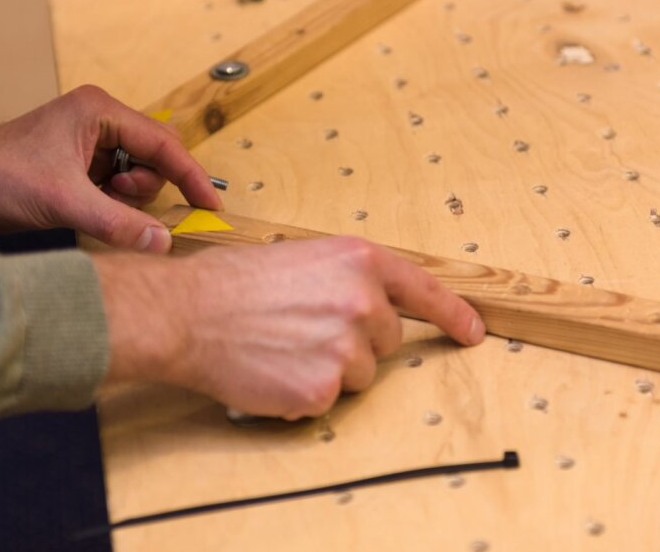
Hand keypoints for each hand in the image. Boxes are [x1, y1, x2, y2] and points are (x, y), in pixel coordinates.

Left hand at [0, 85, 221, 250]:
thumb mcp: (62, 202)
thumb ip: (118, 222)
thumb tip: (164, 242)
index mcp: (100, 112)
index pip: (163, 145)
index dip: (190, 177)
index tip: (210, 208)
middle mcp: (99, 120)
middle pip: (153, 160)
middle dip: (142, 190)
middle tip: (113, 205)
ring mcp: (88, 142)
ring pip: (135, 176)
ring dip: (123, 199)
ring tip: (88, 206)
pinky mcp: (77, 163)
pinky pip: (114, 186)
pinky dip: (109, 204)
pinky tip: (83, 209)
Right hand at [96, 237, 486, 418]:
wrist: (187, 313)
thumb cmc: (233, 283)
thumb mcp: (304, 258)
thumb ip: (347, 278)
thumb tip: (372, 305)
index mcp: (359, 261)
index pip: (424, 291)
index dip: (453, 315)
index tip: (472, 332)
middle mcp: (362, 301)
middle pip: (387, 340)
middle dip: (355, 341)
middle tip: (304, 330)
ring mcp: (346, 347)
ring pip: (361, 374)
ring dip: (331, 370)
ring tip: (285, 348)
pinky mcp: (324, 388)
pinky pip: (330, 400)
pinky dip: (305, 394)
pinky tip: (275, 371)